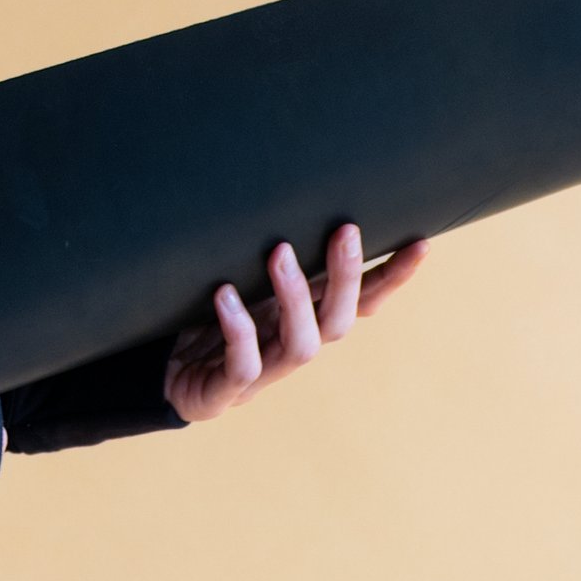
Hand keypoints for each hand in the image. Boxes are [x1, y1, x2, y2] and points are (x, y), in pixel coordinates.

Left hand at [162, 222, 425, 426]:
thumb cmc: (207, 319)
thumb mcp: (243, 280)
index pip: (362, 301)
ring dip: (295, 298)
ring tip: (279, 252)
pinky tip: (224, 296)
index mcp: (304, 319)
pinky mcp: (221, 392)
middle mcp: (290, 347)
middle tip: (344, 231)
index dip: (392, 278)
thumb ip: (275, 254)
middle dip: (346, 278)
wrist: (161, 376)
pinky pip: (240, 366)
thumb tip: (298, 188)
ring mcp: (260, 374)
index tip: (420, 243)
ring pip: (300, 345)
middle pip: (339, 321)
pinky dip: (236, 331)